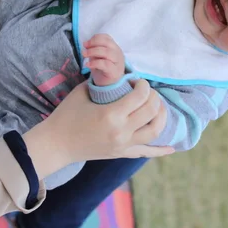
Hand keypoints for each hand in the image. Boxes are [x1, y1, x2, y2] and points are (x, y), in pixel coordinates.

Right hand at [22, 79, 172, 177]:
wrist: (56, 144)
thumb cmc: (66, 115)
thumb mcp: (83, 92)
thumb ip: (103, 83)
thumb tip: (118, 74)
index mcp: (111, 114)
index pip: (140, 95)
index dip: (142, 84)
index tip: (135, 81)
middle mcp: (121, 131)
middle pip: (152, 110)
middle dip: (153, 96)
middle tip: (145, 91)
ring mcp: (123, 145)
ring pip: (155, 130)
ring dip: (161, 116)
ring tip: (156, 107)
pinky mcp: (122, 153)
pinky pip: (146, 153)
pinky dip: (160, 150)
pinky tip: (171, 147)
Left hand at [83, 34, 125, 85]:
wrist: (108, 86)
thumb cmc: (102, 70)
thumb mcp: (97, 57)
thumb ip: (94, 50)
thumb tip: (86, 44)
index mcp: (114, 48)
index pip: (107, 38)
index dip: (95, 38)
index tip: (86, 43)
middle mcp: (118, 54)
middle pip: (107, 43)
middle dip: (94, 44)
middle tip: (84, 48)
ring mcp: (118, 63)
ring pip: (107, 52)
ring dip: (93, 52)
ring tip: (84, 55)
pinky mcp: (114, 72)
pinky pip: (105, 64)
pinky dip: (95, 63)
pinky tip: (87, 65)